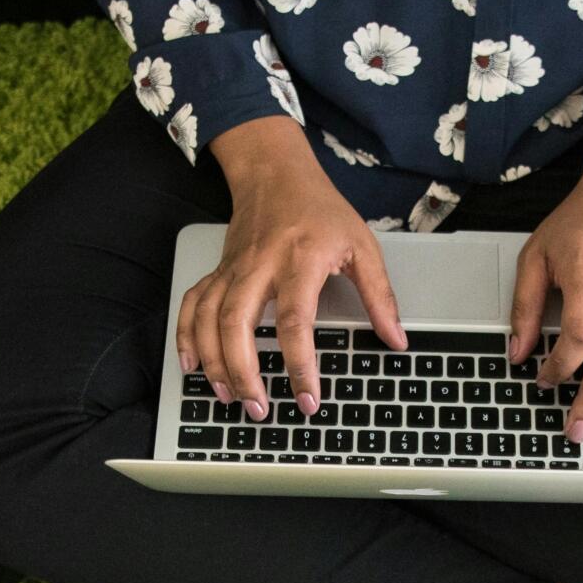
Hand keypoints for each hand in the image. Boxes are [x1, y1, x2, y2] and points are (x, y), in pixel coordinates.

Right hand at [179, 117, 406, 420]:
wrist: (276, 173)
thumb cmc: (321, 210)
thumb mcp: (362, 245)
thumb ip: (380, 295)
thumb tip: (396, 339)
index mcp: (299, 259)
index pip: (294, 321)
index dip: (299, 364)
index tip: (307, 397)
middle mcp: (259, 265)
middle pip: (238, 325)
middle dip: (244, 373)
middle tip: (259, 409)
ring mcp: (233, 269)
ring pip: (209, 320)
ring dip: (214, 363)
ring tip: (229, 398)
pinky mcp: (218, 272)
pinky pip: (192, 305)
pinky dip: (186, 336)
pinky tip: (191, 366)